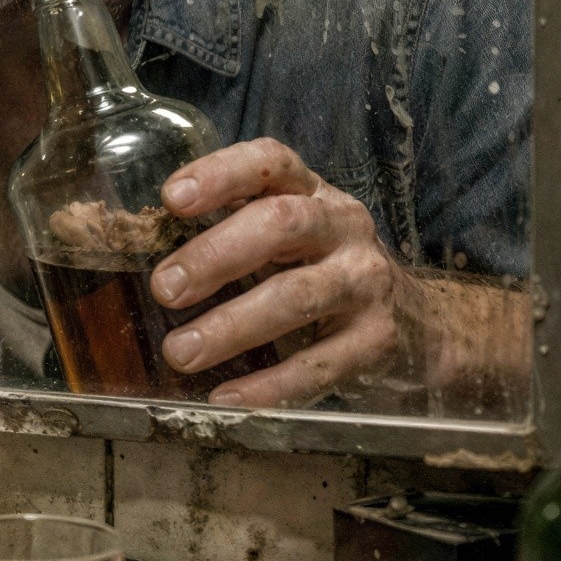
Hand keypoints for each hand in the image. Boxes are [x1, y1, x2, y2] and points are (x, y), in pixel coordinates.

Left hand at [147, 139, 413, 407]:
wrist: (420, 324)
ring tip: (180, 351)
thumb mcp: (289, 237)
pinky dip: (269, 384)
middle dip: (215, 255)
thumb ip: (232, 231)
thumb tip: (140, 250)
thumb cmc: (324, 269)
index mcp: (312, 193)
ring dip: (231, 325)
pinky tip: (226, 396)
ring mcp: (365, 283)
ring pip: (295, 297)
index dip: (221, 174)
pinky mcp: (377, 341)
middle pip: (280, 226)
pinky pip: (319, 364)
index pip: (270, 163)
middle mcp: (342, 227)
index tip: (171, 198)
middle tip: (163, 288)